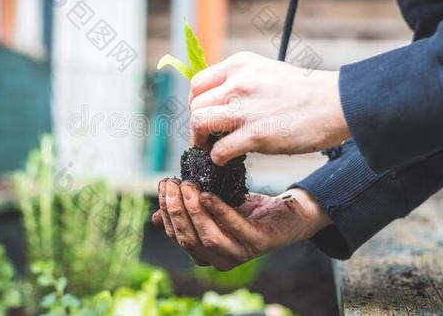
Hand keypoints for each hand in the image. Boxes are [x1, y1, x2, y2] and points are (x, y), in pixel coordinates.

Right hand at [152, 178, 330, 270]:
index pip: (176, 235)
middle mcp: (219, 259)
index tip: (163, 186)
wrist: (288, 213)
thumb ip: (188, 213)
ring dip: (194, 211)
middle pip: (188, 238)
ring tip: (188, 186)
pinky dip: (219, 211)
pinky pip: (234, 228)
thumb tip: (154, 216)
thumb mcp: (214, 209)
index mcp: (205, 252)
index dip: (167, 212)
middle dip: (176, 210)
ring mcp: (239, 254)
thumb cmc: (248, 211)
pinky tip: (208, 194)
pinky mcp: (258, 243)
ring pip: (207, 237)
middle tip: (172, 183)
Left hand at [188, 51, 349, 164]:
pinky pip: (219, 150)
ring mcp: (246, 109)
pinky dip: (217, 158)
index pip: (197, 84)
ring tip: (211, 148)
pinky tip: (227, 159)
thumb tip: (216, 102)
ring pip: (198, 123)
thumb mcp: (265, 71)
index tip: (204, 116)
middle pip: (195, 106)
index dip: (196, 104)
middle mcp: (238, 83)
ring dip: (200, 141)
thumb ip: (239, 81)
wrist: (336, 104)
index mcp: (239, 64)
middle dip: (196, 125)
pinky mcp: (257, 135)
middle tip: (206, 137)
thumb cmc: (303, 92)